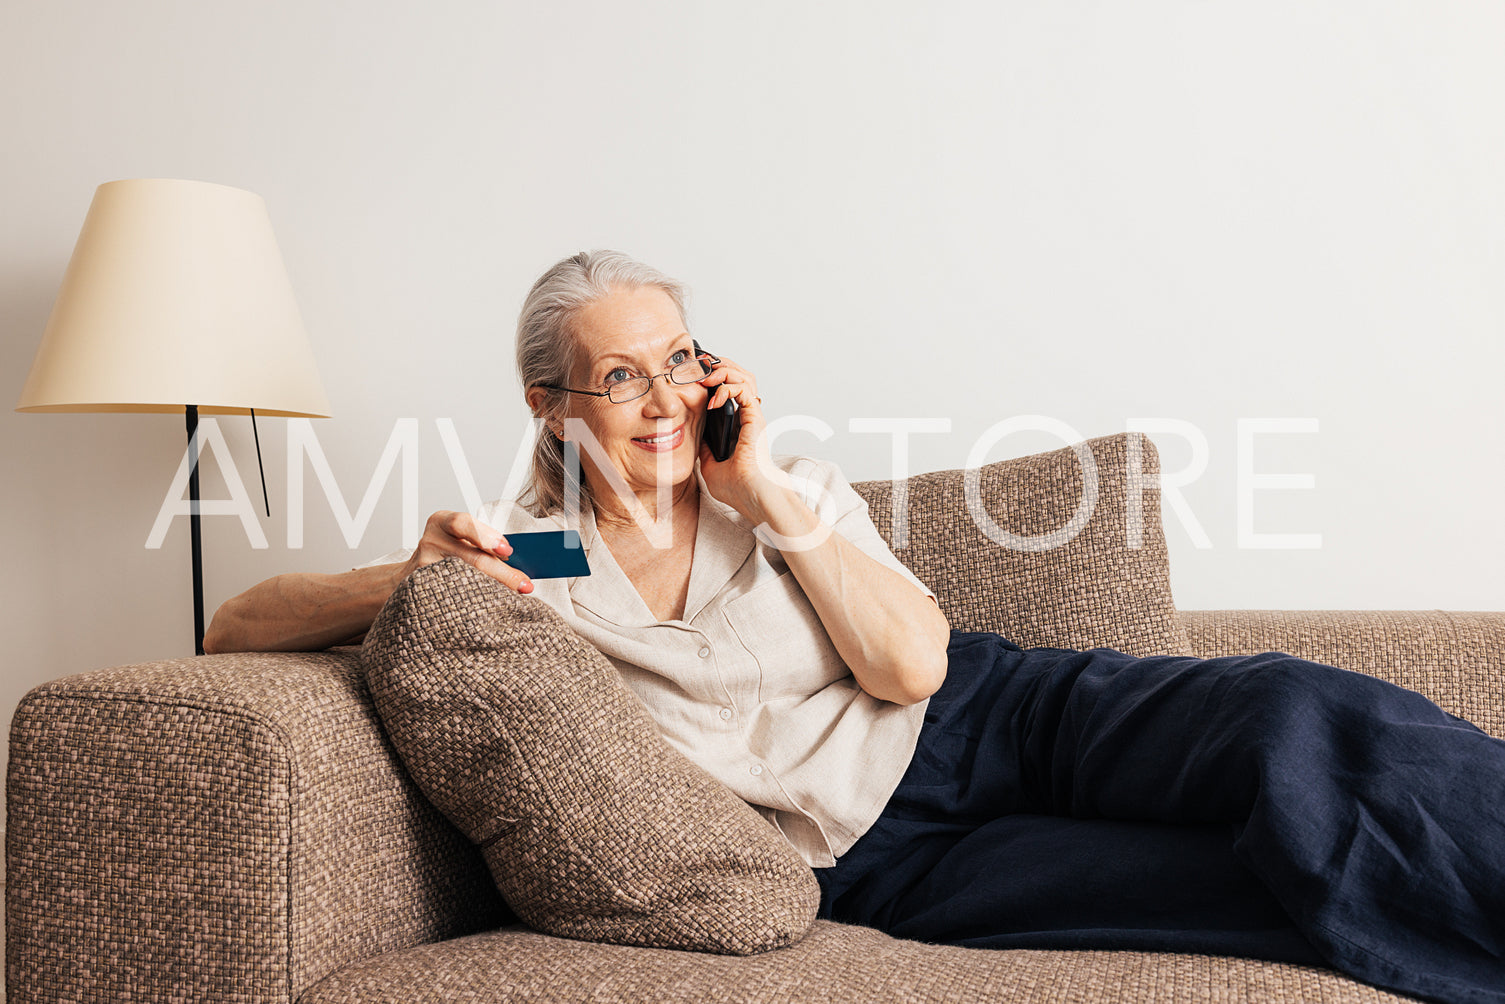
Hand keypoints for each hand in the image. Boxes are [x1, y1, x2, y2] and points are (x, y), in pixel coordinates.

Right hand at [399, 510, 533, 593]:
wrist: (409, 577)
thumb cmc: (445, 555)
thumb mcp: (457, 538)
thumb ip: (482, 542)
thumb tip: (521, 558)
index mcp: (441, 523)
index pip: (462, 523)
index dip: (486, 536)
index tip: (508, 550)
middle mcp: (430, 542)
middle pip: (470, 558)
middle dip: (502, 572)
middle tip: (524, 583)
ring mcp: (424, 569)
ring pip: (464, 581)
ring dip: (494, 590)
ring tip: (515, 595)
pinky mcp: (423, 592)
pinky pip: (455, 598)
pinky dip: (476, 603)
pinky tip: (491, 608)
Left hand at [695, 355, 789, 518]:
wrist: (750, 497)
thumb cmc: (736, 488)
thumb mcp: (708, 465)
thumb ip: (703, 449)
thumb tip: (691, 438)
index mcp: (737, 425)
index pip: (727, 390)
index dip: (713, 378)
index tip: (694, 376)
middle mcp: (747, 417)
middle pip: (738, 377)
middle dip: (719, 366)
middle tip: (699, 366)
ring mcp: (752, 417)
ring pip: (744, 378)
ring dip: (724, 371)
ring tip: (706, 375)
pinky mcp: (755, 419)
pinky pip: (744, 391)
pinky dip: (728, 388)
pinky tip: (713, 397)